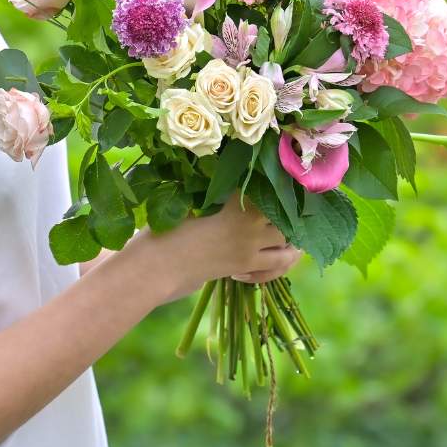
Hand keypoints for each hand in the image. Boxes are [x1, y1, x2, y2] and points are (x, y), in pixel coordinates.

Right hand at [136, 191, 307, 304]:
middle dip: (285, 212)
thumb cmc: (167, 231)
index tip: (275, 177)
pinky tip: (268, 255)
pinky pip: (277, 268)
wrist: (158, 266)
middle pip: (286, 218)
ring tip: (279, 229)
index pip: (270, 191)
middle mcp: (250, 229)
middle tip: (279, 205)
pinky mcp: (246, 268)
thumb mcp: (191, 205)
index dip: (277, 184)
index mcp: (237, 207)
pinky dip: (279, 262)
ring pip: (288, 244)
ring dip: (287, 237)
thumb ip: (215, 196)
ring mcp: (250, 252)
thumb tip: (228, 181)